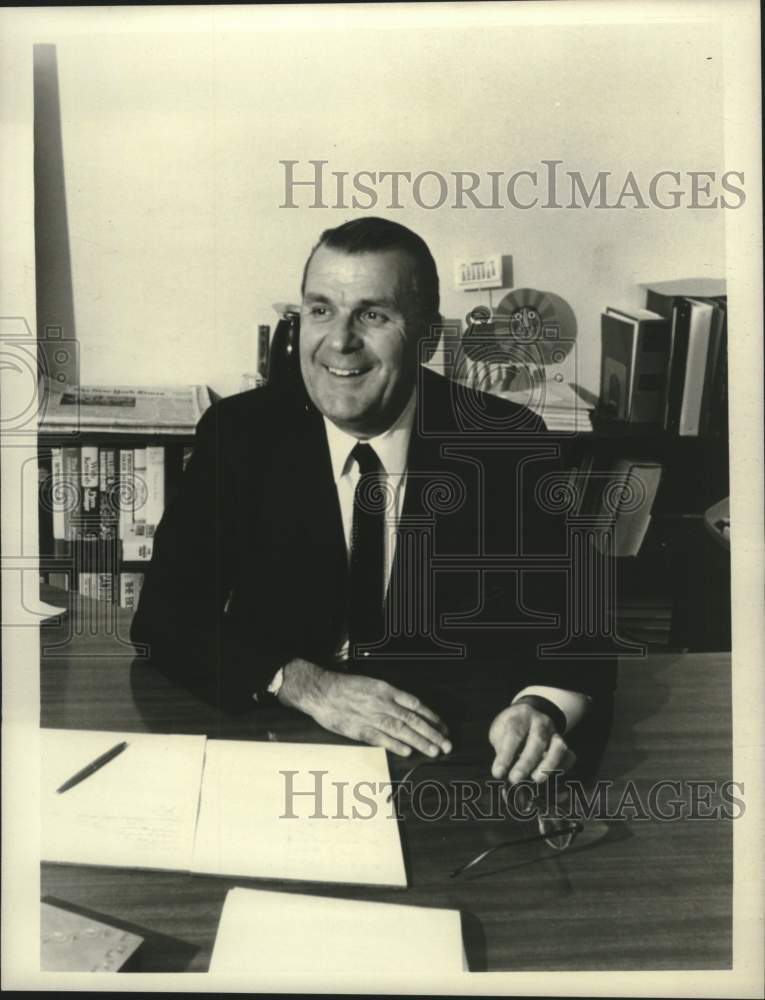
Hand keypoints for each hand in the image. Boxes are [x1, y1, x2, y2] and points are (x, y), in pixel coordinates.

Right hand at [278, 659, 451, 757]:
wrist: (321, 691)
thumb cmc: (346, 687)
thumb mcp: (372, 684)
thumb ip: (390, 696)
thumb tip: (410, 709)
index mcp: (386, 690)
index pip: (415, 705)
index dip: (431, 717)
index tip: (443, 727)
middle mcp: (382, 702)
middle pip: (412, 719)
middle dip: (432, 733)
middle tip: (447, 744)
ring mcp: (371, 716)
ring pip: (401, 730)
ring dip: (419, 741)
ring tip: (434, 751)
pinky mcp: (359, 729)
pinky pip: (380, 738)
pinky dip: (395, 745)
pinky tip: (408, 752)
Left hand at [488, 703, 575, 783]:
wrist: (529, 714)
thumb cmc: (510, 728)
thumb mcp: (499, 733)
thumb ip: (501, 752)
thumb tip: (503, 778)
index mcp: (520, 717)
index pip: (513, 735)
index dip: (506, 756)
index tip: (498, 773)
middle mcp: (540, 722)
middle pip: (537, 741)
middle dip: (526, 763)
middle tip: (515, 780)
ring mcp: (555, 733)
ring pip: (558, 747)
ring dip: (548, 765)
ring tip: (536, 780)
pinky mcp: (564, 744)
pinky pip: (569, 756)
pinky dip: (563, 768)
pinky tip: (552, 779)